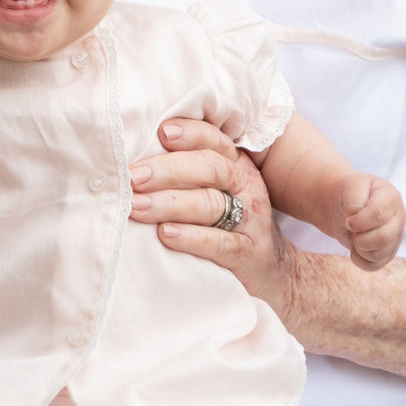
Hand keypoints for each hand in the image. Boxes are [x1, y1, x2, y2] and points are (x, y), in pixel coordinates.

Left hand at [128, 118, 295, 311]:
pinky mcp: (247, 254)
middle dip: (167, 170)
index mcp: (235, 165)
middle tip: (133, 177)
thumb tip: (133, 160)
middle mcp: (245, 187)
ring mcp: (250, 221)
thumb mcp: (217, 191)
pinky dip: (191, 237)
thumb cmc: (228, 225)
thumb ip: (187, 173)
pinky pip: (220, 243)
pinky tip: (165, 234)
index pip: (214, 141)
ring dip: (169, 203)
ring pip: (210, 204)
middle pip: (209, 168)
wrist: (272, 272)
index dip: (190, 134)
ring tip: (135, 207)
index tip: (161, 132)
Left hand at [336, 174, 405, 270]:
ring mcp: (395, 236)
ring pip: (379, 254)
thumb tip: (358, 218)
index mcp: (391, 197)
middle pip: (384, 237)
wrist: (345, 204)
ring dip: (359, 248)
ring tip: (354, 235)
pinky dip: (360, 260)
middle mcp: (398, 218)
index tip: (349, 221)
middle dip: (360, 238)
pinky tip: (356, 248)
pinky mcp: (388, 252)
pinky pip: (374, 265)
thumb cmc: (350, 193)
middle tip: (351, 229)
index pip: (379, 215)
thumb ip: (355, 201)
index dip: (359, 222)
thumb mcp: (350, 188)